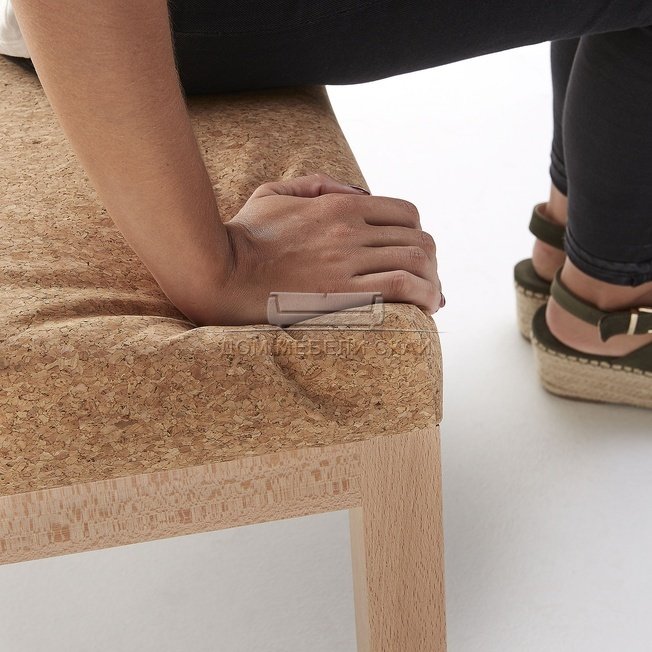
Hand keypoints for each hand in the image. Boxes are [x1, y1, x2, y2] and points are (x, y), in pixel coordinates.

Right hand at [197, 173, 442, 324]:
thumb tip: (359, 191)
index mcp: (339, 206)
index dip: (418, 235)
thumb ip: (318, 184)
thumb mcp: (275, 193)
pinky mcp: (341, 294)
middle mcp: (350, 230)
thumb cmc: (243, 236)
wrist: (220, 272)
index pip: (406, 213)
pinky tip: (426, 309)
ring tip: (432, 302)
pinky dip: (423, 296)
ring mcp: (347, 262)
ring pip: (416, 263)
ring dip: (433, 282)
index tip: (416, 256)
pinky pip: (399, 288)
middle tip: (429, 284)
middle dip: (431, 264)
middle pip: (418, 240)